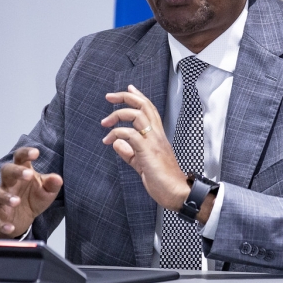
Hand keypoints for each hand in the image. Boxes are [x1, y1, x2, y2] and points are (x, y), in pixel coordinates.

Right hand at [0, 147, 62, 237]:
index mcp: (22, 171)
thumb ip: (52, 184)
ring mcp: (2, 198)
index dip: (26, 153)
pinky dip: (3, 223)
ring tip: (16, 201)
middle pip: (6, 170)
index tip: (35, 153)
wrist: (21, 218)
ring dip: (6, 197)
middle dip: (16, 171)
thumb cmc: (33, 197)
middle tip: (28, 174)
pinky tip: (10, 226)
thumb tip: (58, 178)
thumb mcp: (47, 190)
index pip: (20, 157)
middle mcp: (10, 182)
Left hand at [102, 84, 190, 210]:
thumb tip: (116, 144)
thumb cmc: (164, 181)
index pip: (149, 109)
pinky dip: (116, 134)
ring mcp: (153, 142)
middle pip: (143, 105)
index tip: (128, 89)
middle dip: (125, 97)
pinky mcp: (147, 151)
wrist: (177, 193)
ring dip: (117, 115)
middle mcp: (157, 135)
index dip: (138, 97)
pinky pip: (129, 134)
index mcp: (158, 136)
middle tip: (110, 96)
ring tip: (105, 123)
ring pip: (136, 115)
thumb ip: (129, 153)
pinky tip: (109, 141)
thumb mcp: (141, 165)